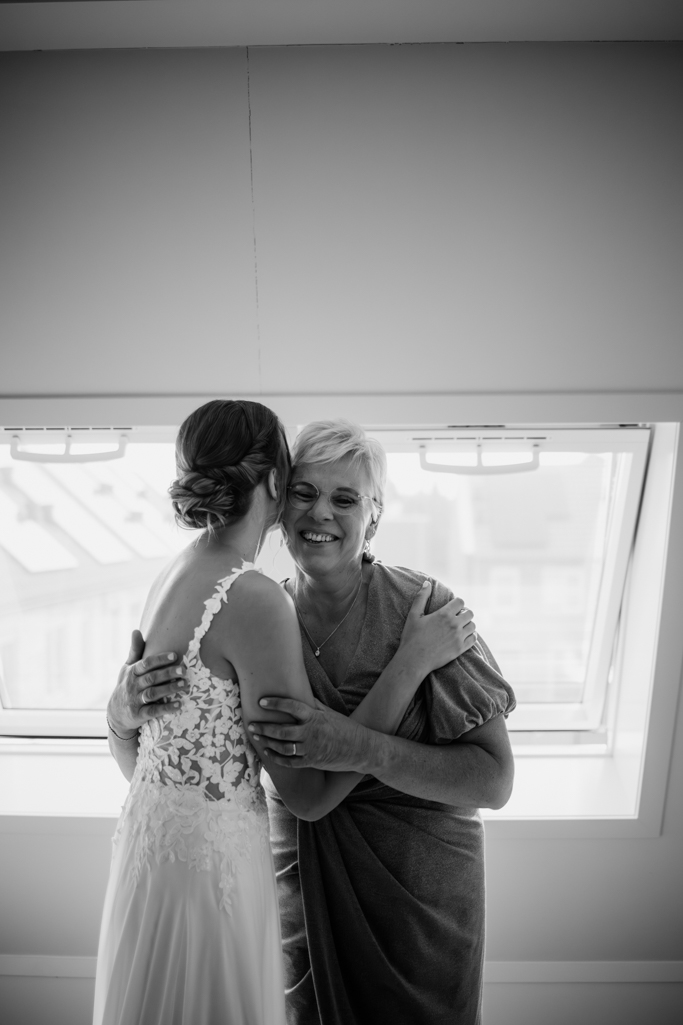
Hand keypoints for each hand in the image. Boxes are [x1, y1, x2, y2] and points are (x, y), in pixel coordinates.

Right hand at [106, 630, 188, 737]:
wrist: (116, 714)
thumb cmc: (126, 685)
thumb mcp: (128, 668)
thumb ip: (135, 650)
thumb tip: (136, 630)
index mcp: (131, 673)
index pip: (146, 664)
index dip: (160, 659)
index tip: (175, 655)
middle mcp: (132, 686)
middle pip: (151, 678)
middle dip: (168, 674)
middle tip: (184, 670)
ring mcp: (134, 701)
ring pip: (152, 693)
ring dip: (169, 689)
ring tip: (184, 685)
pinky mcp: (138, 715)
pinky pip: (153, 711)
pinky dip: (166, 708)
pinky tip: (179, 705)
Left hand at [248, 697, 371, 771]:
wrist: (361, 749)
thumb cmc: (346, 728)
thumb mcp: (330, 713)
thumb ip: (314, 705)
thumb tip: (302, 694)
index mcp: (315, 717)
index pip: (291, 707)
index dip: (275, 703)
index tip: (261, 702)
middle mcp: (311, 733)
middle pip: (281, 730)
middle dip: (264, 728)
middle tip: (251, 725)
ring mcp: (311, 749)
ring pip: (283, 747)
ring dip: (267, 742)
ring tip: (257, 738)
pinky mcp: (312, 762)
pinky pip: (290, 761)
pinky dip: (277, 758)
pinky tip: (268, 753)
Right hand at [398, 581, 476, 677]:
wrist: (414, 660)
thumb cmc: (412, 637)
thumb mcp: (414, 615)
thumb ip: (421, 597)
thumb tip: (427, 583)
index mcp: (444, 614)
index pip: (460, 602)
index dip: (457, 603)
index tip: (452, 608)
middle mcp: (454, 624)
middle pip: (469, 613)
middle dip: (464, 613)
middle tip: (456, 618)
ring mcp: (458, 637)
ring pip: (473, 626)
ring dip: (467, 625)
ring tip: (459, 627)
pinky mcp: (460, 649)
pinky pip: (473, 639)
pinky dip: (470, 636)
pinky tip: (462, 636)